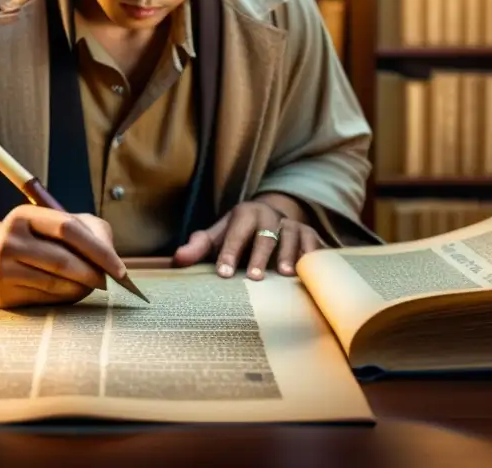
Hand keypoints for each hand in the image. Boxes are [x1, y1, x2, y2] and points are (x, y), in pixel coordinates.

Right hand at [0, 205, 126, 308]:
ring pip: (55, 283)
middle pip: (62, 260)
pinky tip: (71, 292)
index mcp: (24, 215)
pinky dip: (65, 297)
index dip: (98, 249)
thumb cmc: (35, 237)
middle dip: (92, 273)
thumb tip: (111, 259)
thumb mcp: (57, 222)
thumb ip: (90, 230)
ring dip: (81, 288)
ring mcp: (1, 268)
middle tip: (109, 282)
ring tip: (92, 286)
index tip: (119, 269)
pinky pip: (44, 299)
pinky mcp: (1, 294)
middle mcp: (8, 240)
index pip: (68, 228)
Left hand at [171, 199, 325, 279]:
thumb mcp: (218, 237)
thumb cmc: (239, 235)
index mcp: (245, 214)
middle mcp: (270, 216)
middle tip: (254, 277)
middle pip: (266, 235)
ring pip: (293, 237)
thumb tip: (177, 259)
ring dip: (290, 255)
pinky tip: (312, 274)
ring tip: (286, 275)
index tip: (224, 273)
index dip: (229, 253)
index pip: (235, 234)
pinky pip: (315, 246)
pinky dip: (315, 258)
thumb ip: (198, 248)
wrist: (270, 220)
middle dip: (260, 255)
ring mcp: (293, 225)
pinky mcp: (311, 236)